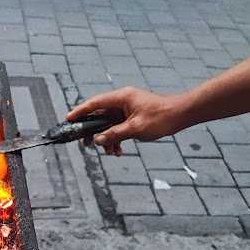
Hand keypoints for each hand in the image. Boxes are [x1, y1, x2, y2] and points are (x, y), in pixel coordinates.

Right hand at [67, 87, 186, 154]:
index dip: (80, 111)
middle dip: (93, 131)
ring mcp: (127, 109)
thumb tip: (97, 140)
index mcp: (122, 98)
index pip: (95, 103)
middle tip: (86, 144)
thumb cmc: (161, 117)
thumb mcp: (135, 128)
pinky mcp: (132, 117)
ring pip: (108, 124)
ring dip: (107, 139)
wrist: (180, 115)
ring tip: (110, 151)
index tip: (68, 119)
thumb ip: (114, 134)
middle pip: (99, 115)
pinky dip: (116, 139)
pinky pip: (118, 128)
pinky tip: (118, 150)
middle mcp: (122, 101)